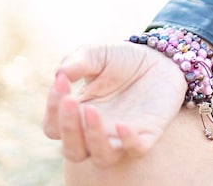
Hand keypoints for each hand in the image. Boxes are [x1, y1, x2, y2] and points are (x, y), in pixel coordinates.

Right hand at [43, 42, 186, 166]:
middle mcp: (99, 130)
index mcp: (81, 113)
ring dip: (93, 139)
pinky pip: (137, 149)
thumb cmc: (124, 59)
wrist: (159, 59)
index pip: (55, 126)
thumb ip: (78, 61)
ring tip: (93, 111)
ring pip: (103, 157)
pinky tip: (123, 125)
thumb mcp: (98, 54)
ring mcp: (123, 134)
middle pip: (74, 150)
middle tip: (71, 101)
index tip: (61, 82)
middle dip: (68, 128)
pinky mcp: (148, 133)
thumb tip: (60, 74)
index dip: (53, 109)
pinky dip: (128, 142)